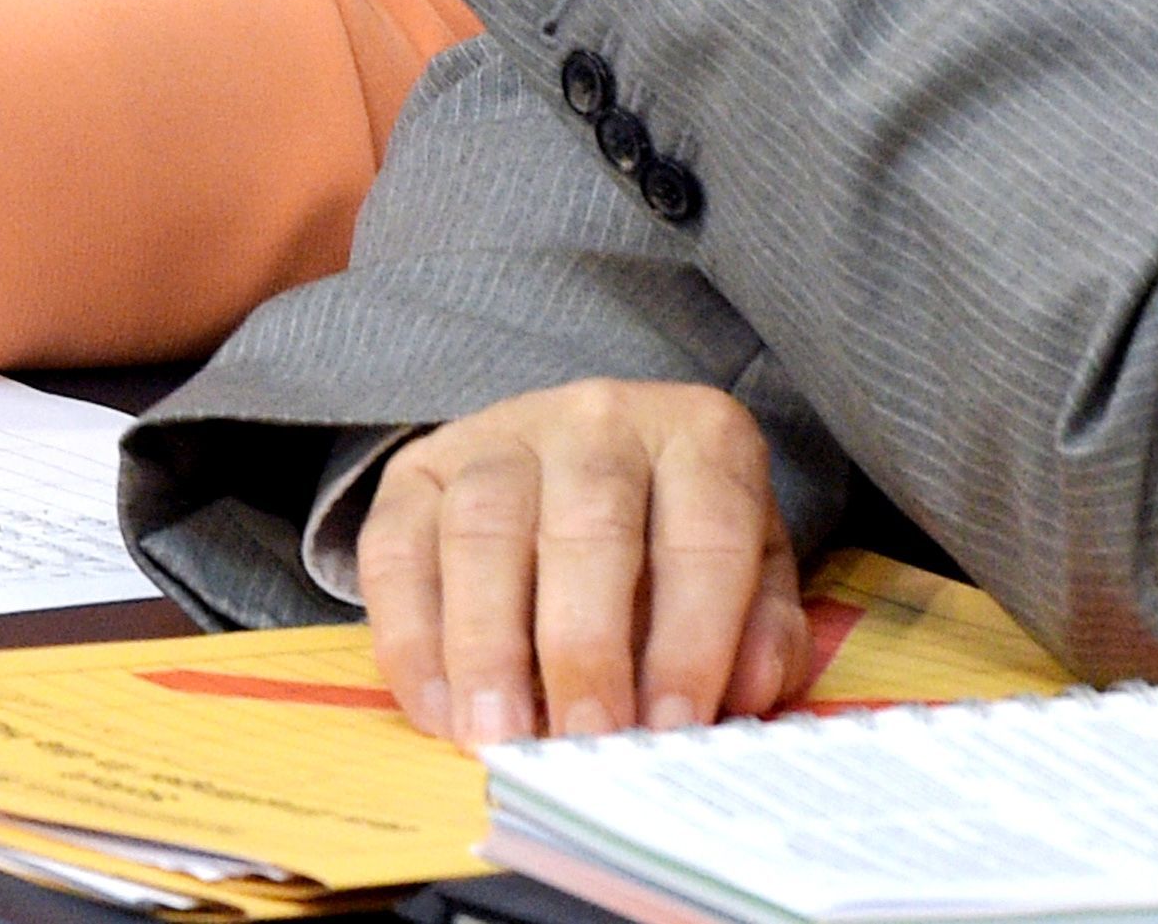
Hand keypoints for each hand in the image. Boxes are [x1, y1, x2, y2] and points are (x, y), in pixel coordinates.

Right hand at [358, 383, 809, 743]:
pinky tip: (440, 712)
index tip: (672, 726)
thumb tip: (748, 690)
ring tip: (499, 737)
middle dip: (585, 647)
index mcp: (698, 435)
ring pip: (483, 527)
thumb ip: (759, 630)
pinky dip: (413, 639)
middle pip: (588, 525)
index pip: (705, 533)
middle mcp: (598, 418)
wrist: (581, 462)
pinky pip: (397, 549)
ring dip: (487, 645)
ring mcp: (498, 436)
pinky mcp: (417, 471)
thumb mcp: (747, 572)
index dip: (691, 638)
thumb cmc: (674, 537)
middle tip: (583, 740)